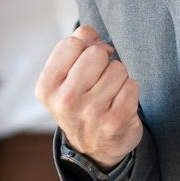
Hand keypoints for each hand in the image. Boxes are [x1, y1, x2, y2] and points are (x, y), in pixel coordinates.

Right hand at [35, 25, 142, 169]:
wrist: (94, 149)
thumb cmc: (80, 102)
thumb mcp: (66, 77)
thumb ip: (76, 46)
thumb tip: (90, 31)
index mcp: (47, 87)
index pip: (72, 43)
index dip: (85, 47)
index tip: (87, 63)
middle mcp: (65, 101)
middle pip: (97, 53)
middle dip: (104, 62)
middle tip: (99, 80)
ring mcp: (91, 113)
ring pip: (118, 68)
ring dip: (118, 78)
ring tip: (109, 94)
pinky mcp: (116, 121)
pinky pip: (132, 84)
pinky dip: (130, 90)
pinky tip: (120, 103)